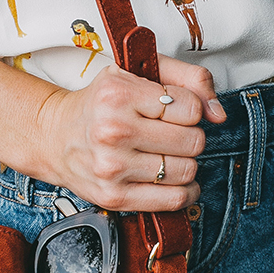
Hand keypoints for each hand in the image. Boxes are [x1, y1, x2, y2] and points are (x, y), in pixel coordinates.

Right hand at [34, 55, 225, 212]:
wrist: (55, 136)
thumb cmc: (101, 103)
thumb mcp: (139, 72)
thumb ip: (188, 78)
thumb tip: (218, 114)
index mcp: (119, 94)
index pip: (191, 108)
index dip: (190, 110)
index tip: (173, 111)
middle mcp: (113, 131)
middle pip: (193, 142)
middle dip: (189, 137)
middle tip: (170, 134)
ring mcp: (112, 167)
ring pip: (187, 171)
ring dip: (186, 164)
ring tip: (166, 154)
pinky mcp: (114, 197)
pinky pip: (174, 200)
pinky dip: (185, 191)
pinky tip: (173, 179)